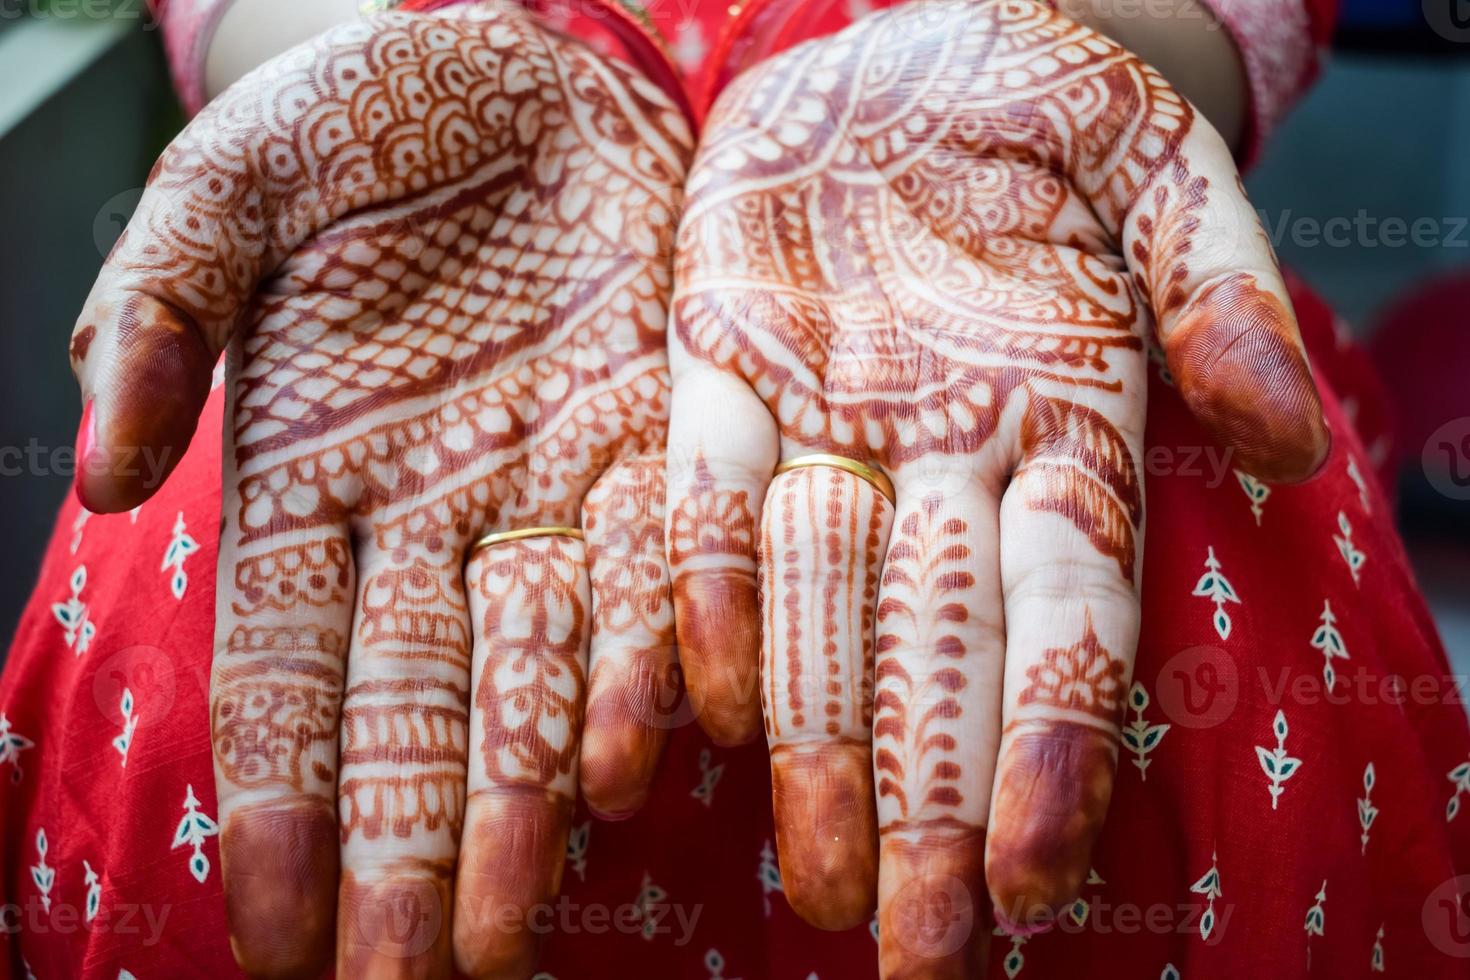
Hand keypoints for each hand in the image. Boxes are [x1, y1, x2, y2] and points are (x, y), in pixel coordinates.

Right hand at [69, 4, 690, 975]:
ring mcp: (553, 481)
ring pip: (539, 666)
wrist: (518, 70)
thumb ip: (155, 307)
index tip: (276, 939)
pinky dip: (653, 651)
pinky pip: (659, 559)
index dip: (281, 804)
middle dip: (415, 848)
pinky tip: (644, 754)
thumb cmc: (357, 120)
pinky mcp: (660, 434)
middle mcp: (435, 511)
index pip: (286, 672)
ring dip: (532, 796)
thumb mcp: (228, 183)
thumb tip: (100, 472)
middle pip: (419, 706)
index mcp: (312, 476)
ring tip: (520, 925)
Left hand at [667, 0, 1325, 973]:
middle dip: (928, 806)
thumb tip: (1283, 430)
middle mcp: (940, 457)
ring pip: (816, 610)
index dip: (1050, 742)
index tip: (1029, 880)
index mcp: (1065, 424)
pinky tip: (683, 718)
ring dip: (816, 749)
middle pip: (938, 655)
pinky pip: (697, 494)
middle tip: (911, 956)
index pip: (1066, 614)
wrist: (912, 50)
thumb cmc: (1051, 104)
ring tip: (815, 886)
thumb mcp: (1156, 163)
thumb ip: (1214, 288)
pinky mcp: (713, 368)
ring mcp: (822, 422)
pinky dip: (690, 597)